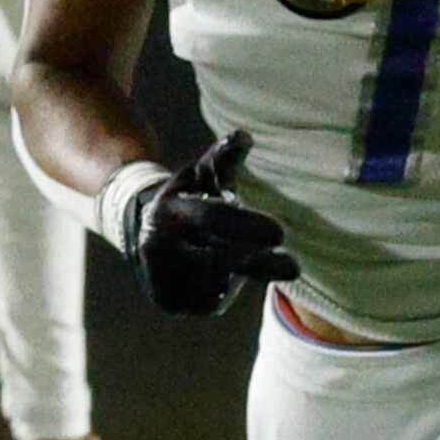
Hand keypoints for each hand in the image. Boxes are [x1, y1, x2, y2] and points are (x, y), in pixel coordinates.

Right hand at [127, 132, 298, 317]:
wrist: (145, 234)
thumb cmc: (189, 200)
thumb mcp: (203, 175)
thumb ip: (225, 157)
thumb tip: (245, 136)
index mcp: (170, 209)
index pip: (212, 219)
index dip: (246, 225)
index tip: (281, 234)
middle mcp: (158, 244)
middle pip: (217, 259)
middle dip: (258, 263)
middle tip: (294, 266)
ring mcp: (160, 276)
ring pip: (216, 284)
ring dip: (238, 274)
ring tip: (235, 257)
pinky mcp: (166, 301)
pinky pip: (208, 304)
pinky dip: (223, 292)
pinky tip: (219, 277)